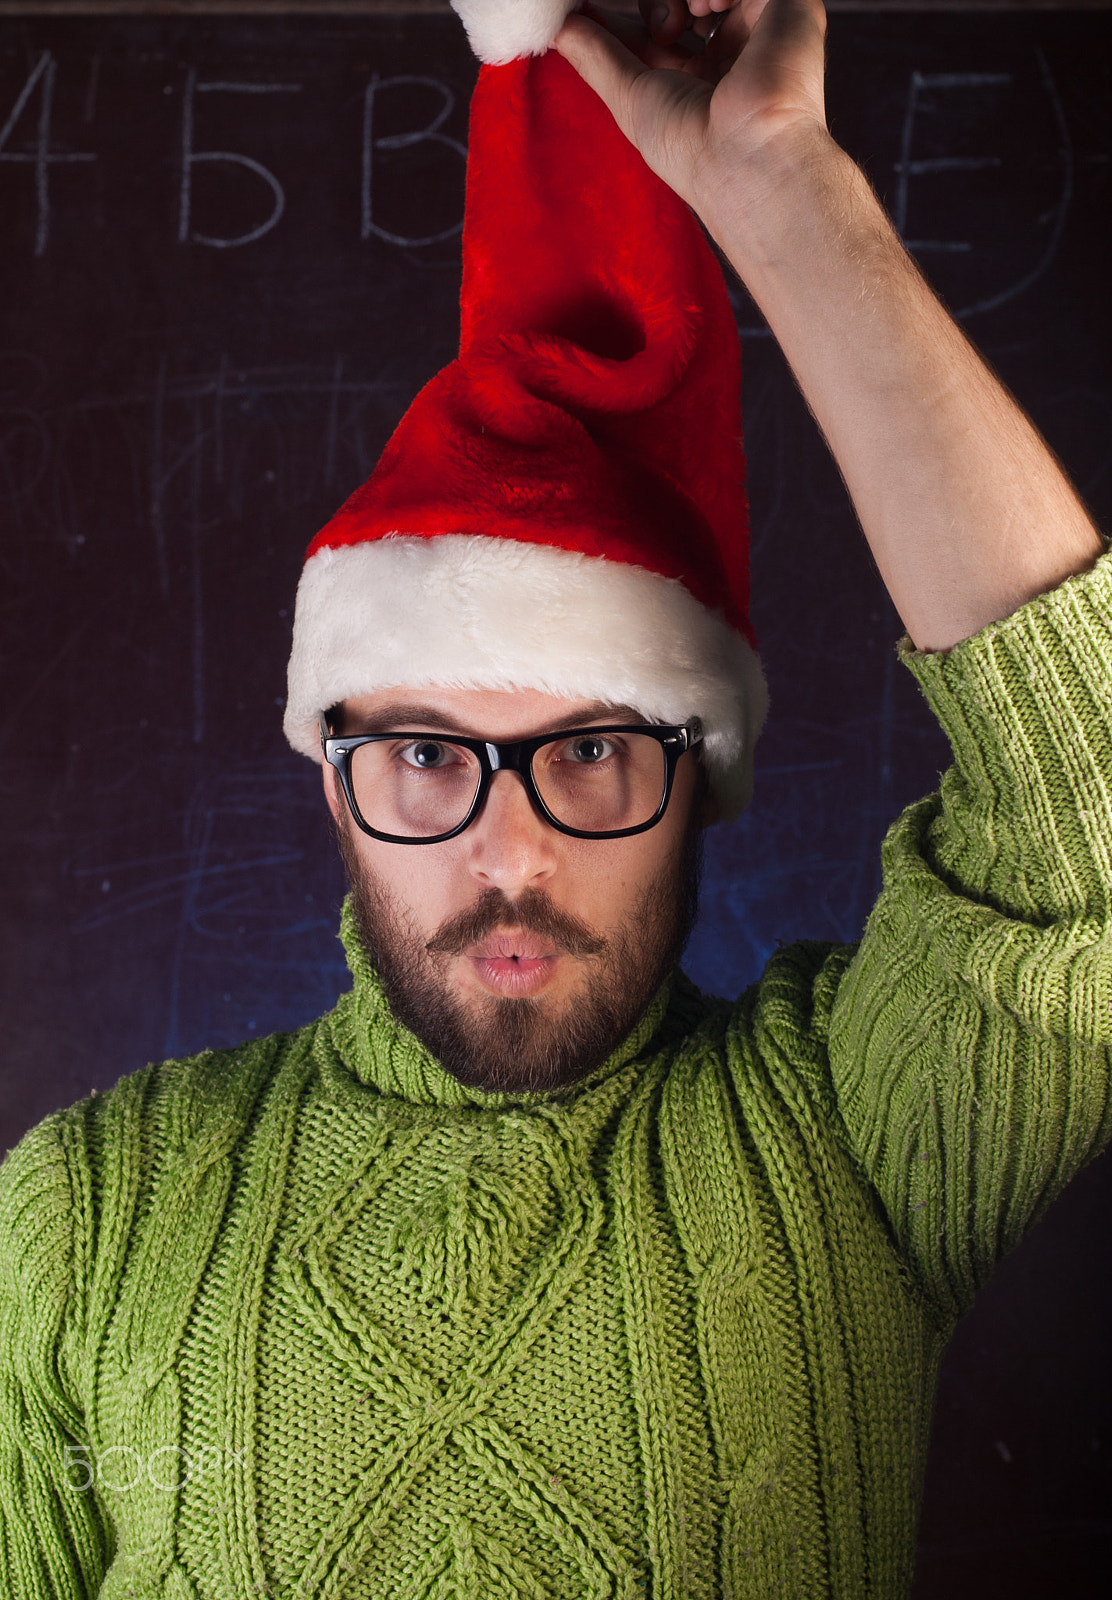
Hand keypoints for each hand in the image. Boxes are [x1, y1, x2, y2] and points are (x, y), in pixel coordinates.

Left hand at [554, 0, 828, 213]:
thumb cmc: (691, 148)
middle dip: (655, 3)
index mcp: (701, 78)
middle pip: (681, 2)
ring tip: (683, 21)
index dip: (629, 17)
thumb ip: (595, 55)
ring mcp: (761, 26)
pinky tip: (709, 8)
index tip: (594, 11)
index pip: (658, 26)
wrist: (744, 154)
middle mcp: (733, 51)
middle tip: (660, 29)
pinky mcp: (789, 7)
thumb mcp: (628, 97)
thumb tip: (559, 25)